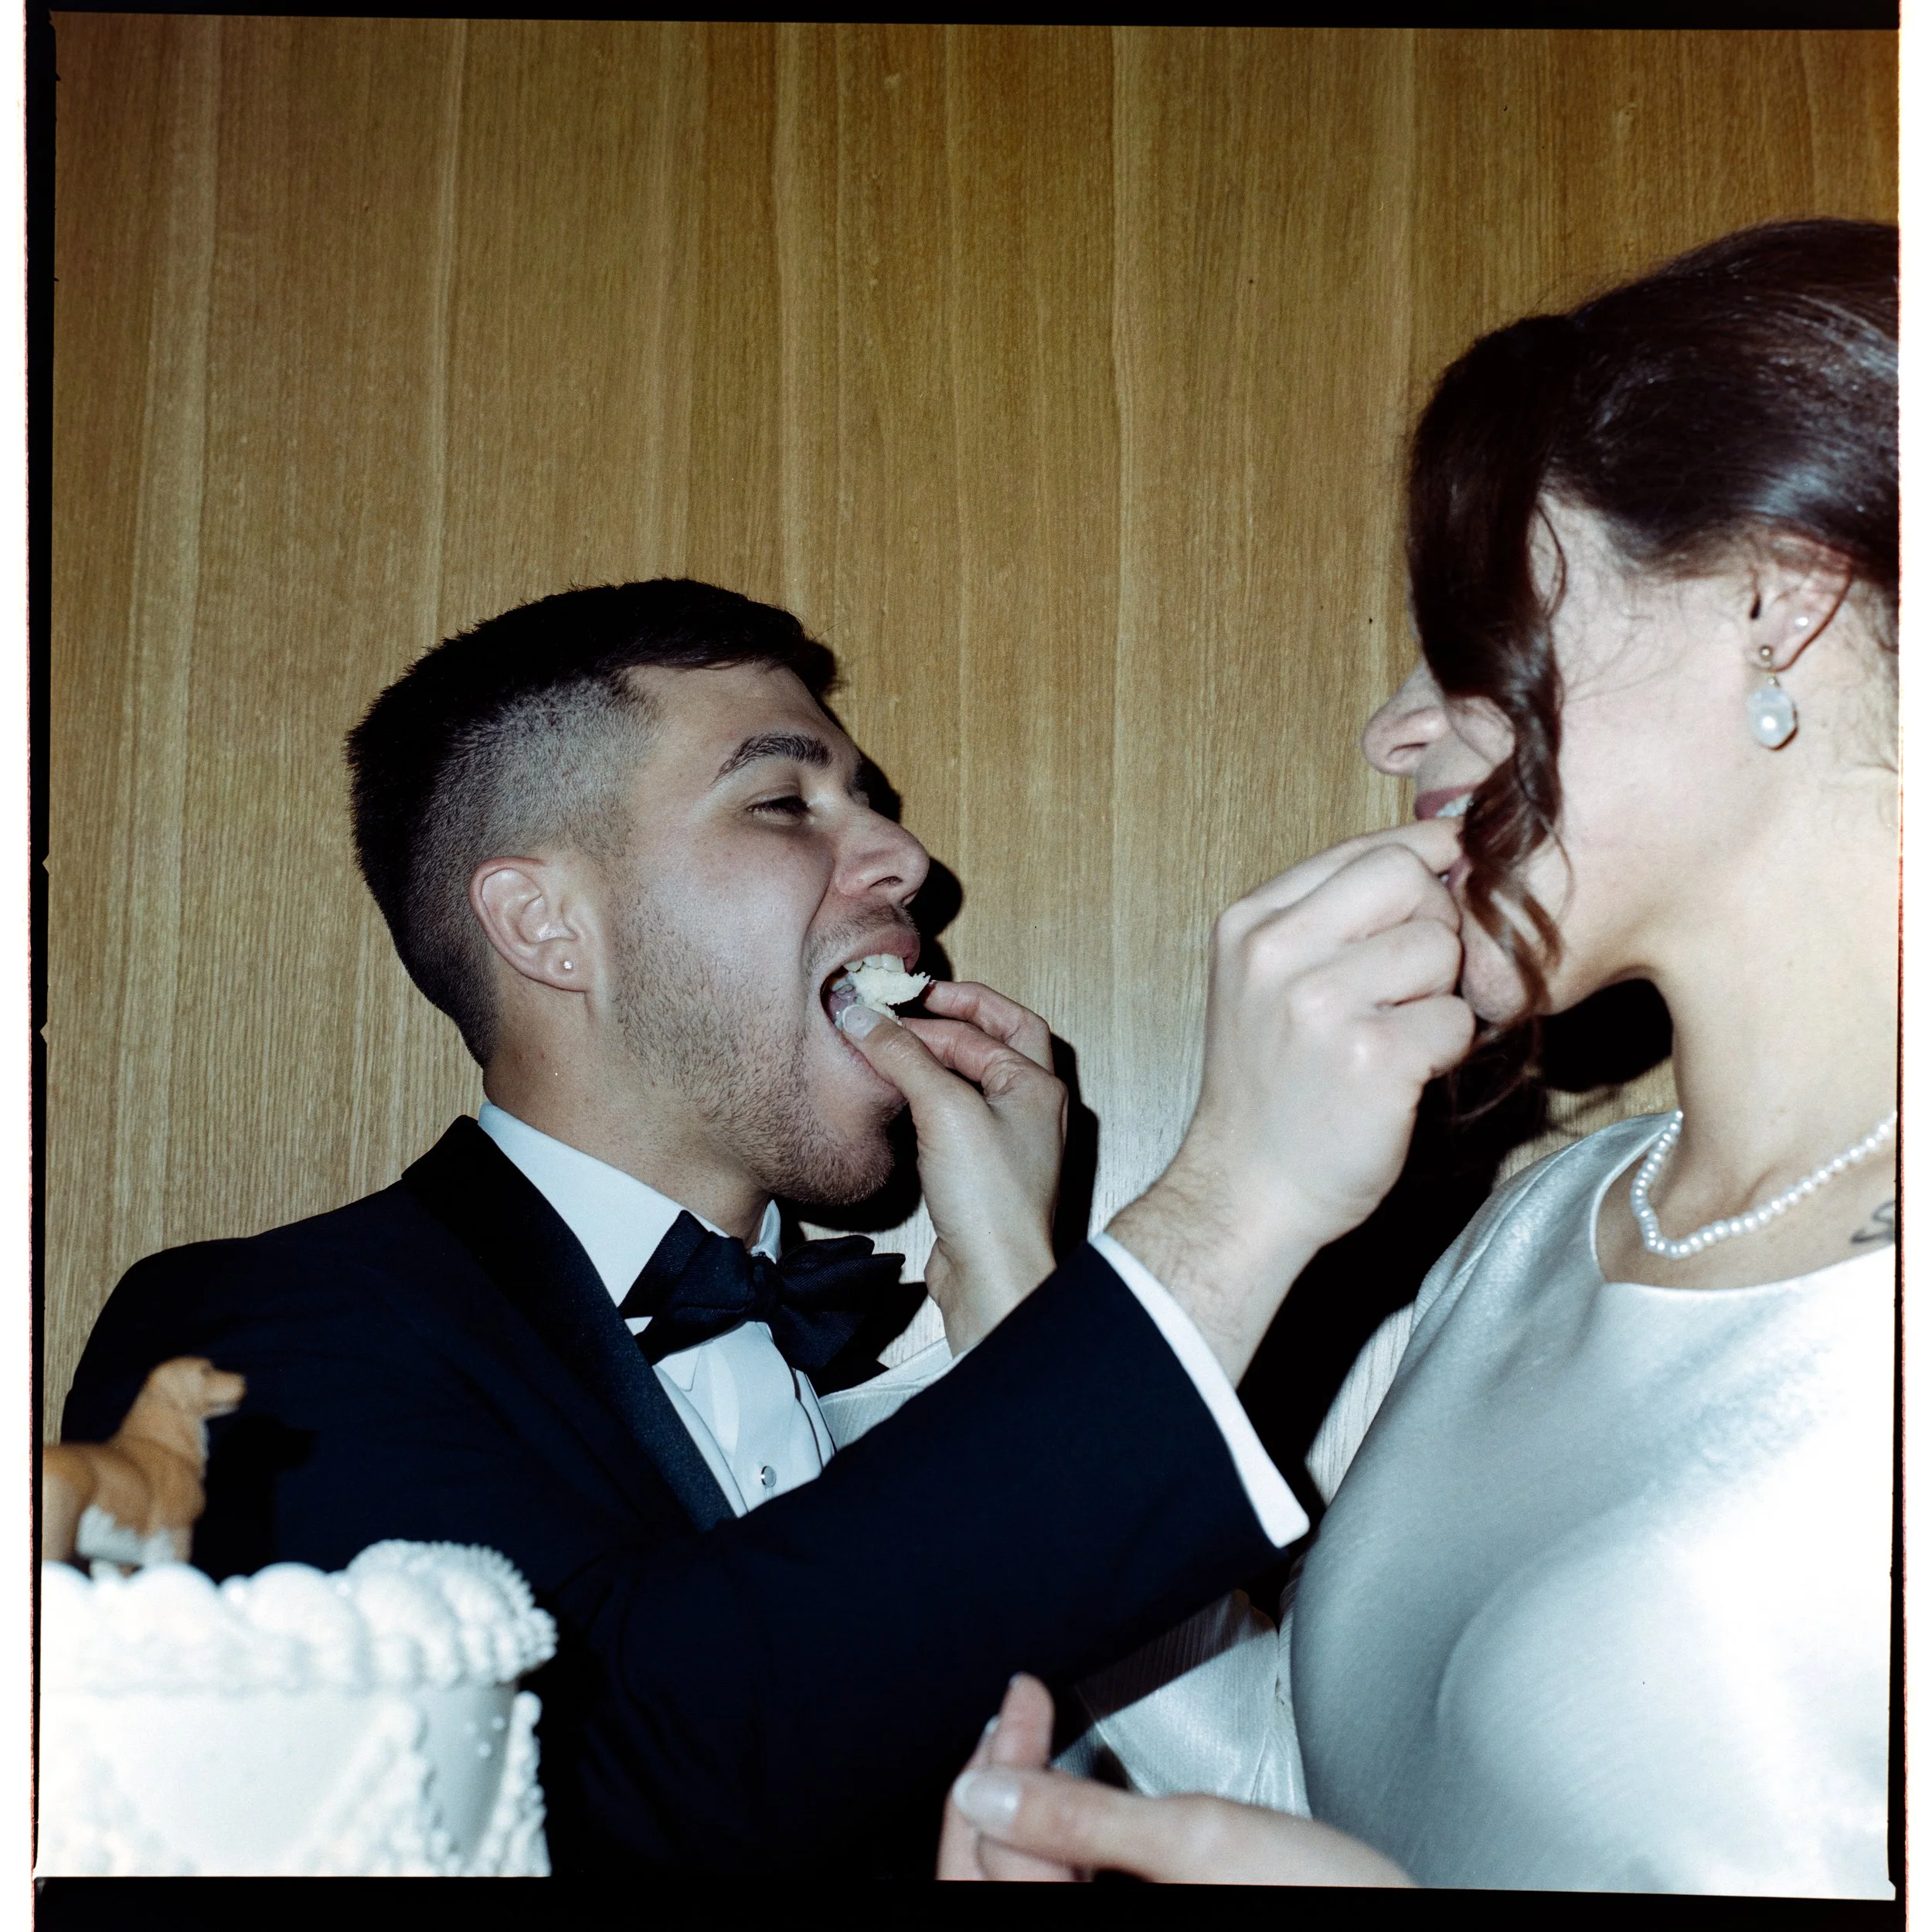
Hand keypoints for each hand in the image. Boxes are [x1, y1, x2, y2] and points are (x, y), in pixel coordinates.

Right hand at [838, 981, 1065, 1351]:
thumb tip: (863, 1015)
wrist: (992, 1276)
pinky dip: (925, 1098)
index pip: (991, 1021)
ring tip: (887, 1050)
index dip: (941, 1002)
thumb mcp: (943, 1108)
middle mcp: (1027, 1108)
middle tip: (893, 1015)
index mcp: (1035, 1084)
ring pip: (967, 1080)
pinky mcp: (980, 1170)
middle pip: (986, 1043)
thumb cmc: (990, 1199)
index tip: (898, 994)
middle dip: (941, 1025)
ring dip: (930, 1061)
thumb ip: (903, 1055)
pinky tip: (896, 1100)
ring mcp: (1005, 1140)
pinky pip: (953, 1116)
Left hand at [942, 1678, 1410, 1885]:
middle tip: (1019, 1710)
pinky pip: (1070, 1890)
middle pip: (996, 1874)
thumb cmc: (1322, 1903)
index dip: (1002, 1758)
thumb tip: (984, 1789)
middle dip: (1000, 1779)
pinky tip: (1075, 1798)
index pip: (991, 1851)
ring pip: (1032, 1881)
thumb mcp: (1197, 1840)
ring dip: (1027, 1804)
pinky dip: (1060, 1839)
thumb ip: (1078, 1819)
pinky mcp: (1154, 1926)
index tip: (1021, 1694)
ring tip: (1036, 1735)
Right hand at [1110, 822, 1473, 1378]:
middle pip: (1411, 880)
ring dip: (1439, 996)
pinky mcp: (1371, 1058)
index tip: (1441, 888)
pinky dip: (1444, 1051)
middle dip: (1433, 926)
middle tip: (1408, 983)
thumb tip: (1437, 853)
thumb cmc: (1271, 1085)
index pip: (1368, 848)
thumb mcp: (1266, 978)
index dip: (1422, 864)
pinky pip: (1457, 1019)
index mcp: (1251, 922)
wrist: (1245, 1190)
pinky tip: (1401, 1075)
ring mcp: (1320, 1004)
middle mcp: (1277, 952)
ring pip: (1442, 949)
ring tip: (1392, 1035)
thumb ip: (1328, 915)